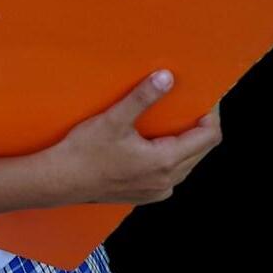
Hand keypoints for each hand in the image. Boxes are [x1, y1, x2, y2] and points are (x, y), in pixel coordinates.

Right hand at [48, 70, 222, 206]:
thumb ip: (143, 98)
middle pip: (201, 150)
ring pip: (187, 163)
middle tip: (189, 102)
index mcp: (165, 162)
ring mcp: (157, 191)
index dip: (211, 115)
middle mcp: (167, 181)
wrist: (60, 181)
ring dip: (185, 141)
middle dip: (199, 125)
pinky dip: (171, 156)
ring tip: (172, 119)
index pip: (208, 137)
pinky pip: (171, 174)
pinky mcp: (145, 195)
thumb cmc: (84, 151)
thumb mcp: (114, 119)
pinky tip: (154, 142)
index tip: (205, 96)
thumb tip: (167, 77)